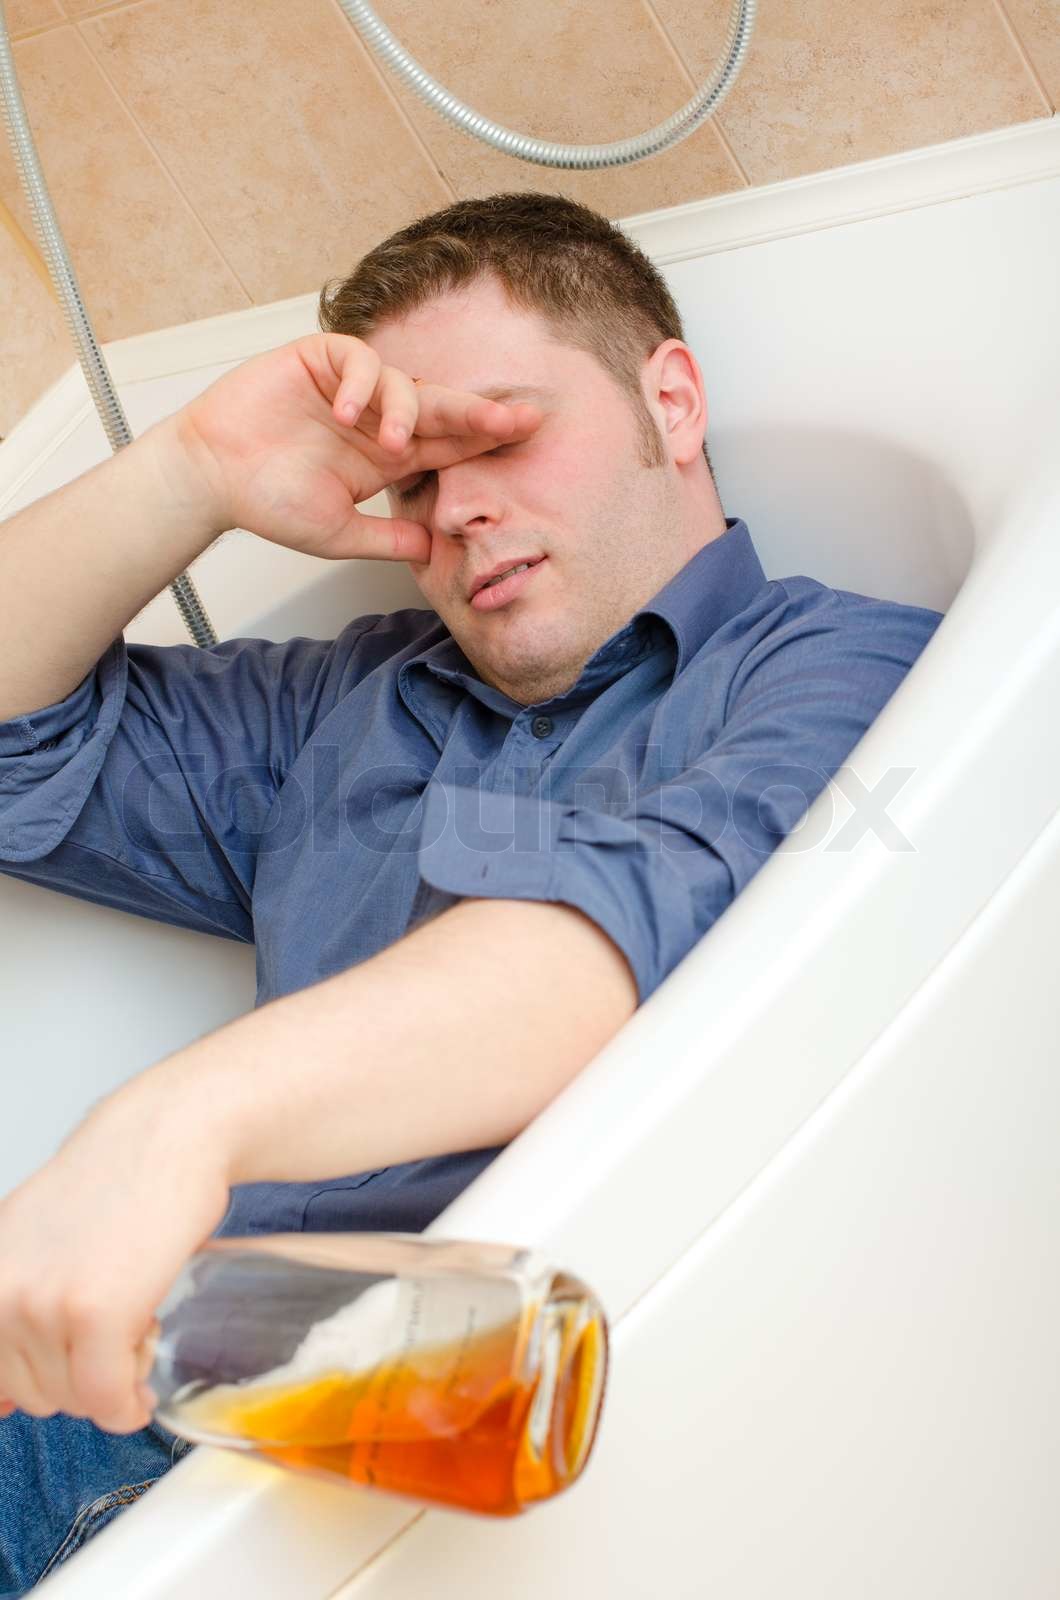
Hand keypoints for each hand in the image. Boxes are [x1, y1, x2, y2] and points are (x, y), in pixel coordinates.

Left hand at [0, 1082, 229, 1434]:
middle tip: (114, 1332)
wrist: (168, 1135)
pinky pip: (106, 1399)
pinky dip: (127, 1404)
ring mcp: (43, 1305)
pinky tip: (141, 1379)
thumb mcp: (29, 1241)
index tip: (71, 1367)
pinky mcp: (96, 1314)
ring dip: (111, 1384)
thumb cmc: (114, 1183)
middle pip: (31, 1396)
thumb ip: (9, 1307)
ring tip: (132, 1326)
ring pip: (73, 1401)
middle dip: (80, 1380)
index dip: (38, 1384)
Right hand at [154, 332, 542, 565]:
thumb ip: (387, 538)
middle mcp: (377, 418)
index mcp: (388, 455)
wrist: (210, 478)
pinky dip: (360, 383)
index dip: (484, 437)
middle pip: (441, 407)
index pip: (448, 442)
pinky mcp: (317, 360)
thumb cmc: (267, 502)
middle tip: (518, 417)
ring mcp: (349, 387)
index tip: (525, 435)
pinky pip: (356, 358)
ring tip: (392, 444)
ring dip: (405, 411)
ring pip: (401, 383)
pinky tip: (348, 413)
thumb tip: (433, 551)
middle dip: (480, 412)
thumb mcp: (337, 533)